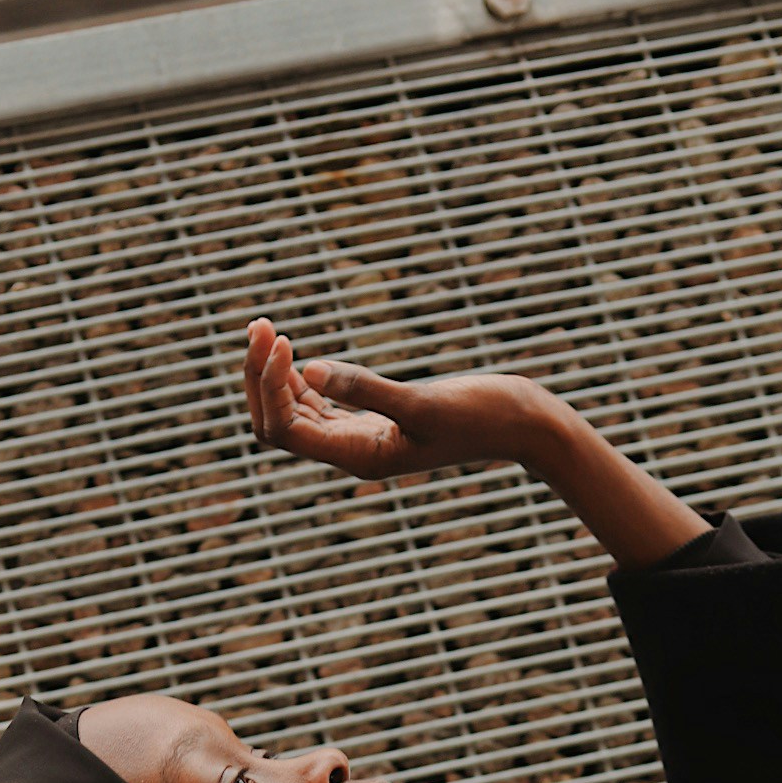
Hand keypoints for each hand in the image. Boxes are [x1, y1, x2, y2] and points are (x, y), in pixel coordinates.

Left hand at [242, 315, 556, 478]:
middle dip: (259, 378)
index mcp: (358, 457)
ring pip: (294, 412)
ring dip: (273, 373)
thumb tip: (309, 369)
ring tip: (263, 326)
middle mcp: (352, 452)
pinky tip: (291, 349)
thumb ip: (364, 387)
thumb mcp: (422, 400)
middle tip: (258, 325)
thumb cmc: (482, 416)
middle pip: (277, 423)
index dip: (269, 387)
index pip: (284, 430)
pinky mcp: (375, 419)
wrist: (523, 424)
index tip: (281, 339)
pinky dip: (296, 377)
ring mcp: (361, 437)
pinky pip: (318, 404)